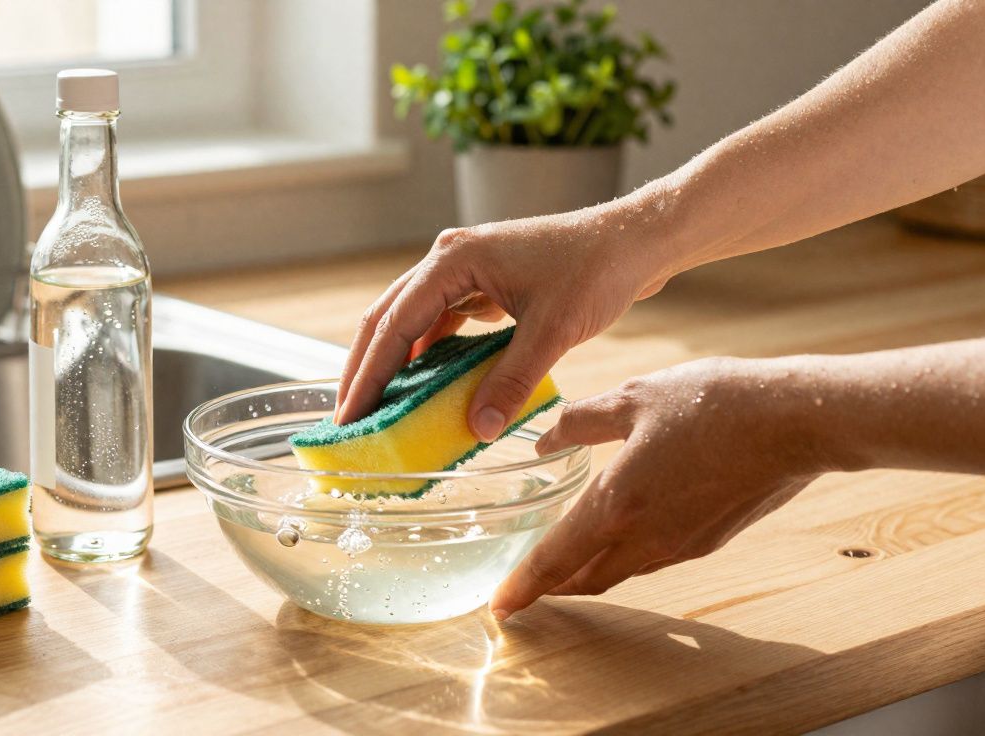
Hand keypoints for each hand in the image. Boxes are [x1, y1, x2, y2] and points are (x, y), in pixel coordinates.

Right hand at [334, 203, 678, 440]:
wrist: (634, 240)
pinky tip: (421, 386)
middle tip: (349, 419)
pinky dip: (425, 355)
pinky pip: (438, 322)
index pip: (395, 324)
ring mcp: (463, 269)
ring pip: (409, 321)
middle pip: (387, 318)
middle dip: (366, 370)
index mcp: (453, 259)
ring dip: (392, 363)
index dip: (369, 374)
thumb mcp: (553, 331)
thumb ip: (511, 380)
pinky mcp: (481, 283)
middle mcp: (448, 258)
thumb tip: (477, 429)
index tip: (351, 414)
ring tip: (377, 408)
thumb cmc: (597, 270)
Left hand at [490, 356, 828, 619]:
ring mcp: (681, 545)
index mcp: (616, 506)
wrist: (794, 422)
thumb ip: (581, 422)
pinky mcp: (709, 539)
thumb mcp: (632, 398)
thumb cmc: (713, 403)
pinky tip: (625, 530)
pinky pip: (653, 558)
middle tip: (527, 585)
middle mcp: (645, 539)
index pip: (555, 560)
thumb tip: (544, 436)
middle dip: (552, 587)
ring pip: (621, 572)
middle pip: (586, 579)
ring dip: (589, 572)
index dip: (523, 585)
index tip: (499, 606)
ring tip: (567, 559)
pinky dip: (625, 556)